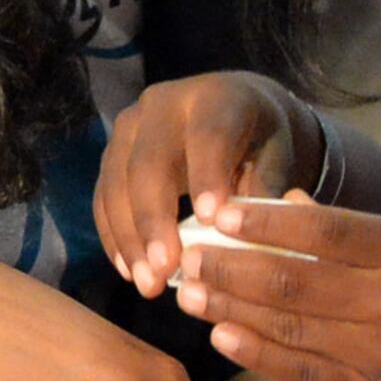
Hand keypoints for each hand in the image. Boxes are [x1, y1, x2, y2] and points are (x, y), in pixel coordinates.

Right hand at [95, 73, 317, 300]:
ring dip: (129, 237)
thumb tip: (254, 242)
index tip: (211, 221)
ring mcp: (129, 127)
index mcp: (215, 98)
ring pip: (117, 181)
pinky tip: (130, 271)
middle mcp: (163, 104)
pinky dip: (114, 236)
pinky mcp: (111, 154)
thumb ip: (267, 191)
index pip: (208, 136)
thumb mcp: (278, 156)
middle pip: (149, 162)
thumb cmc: (262, 141)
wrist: (233, 112)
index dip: (206, 176)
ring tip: (148, 283)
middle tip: (165, 269)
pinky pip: (103, 197)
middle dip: (154, 220)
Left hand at [171, 194, 380, 380]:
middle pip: (293, 278)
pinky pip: (304, 371)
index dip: (263, 219)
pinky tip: (224, 335)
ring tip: (190, 292)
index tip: (217, 211)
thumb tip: (281, 205)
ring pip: (289, 325)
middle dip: (229, 266)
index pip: (321, 227)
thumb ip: (353, 232)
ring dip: (230, 308)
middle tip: (186, 255)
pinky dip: (258, 353)